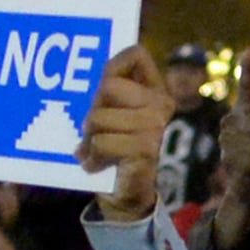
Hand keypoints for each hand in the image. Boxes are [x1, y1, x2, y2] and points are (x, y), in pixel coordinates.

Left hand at [79, 47, 172, 222]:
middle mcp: (161, 104)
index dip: (112, 68)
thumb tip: (92, 66)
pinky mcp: (145, 149)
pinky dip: (92, 157)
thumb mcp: (109, 113)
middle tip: (96, 130)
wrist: (124, 194)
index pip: (135, 55)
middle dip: (93, 111)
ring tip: (95, 150)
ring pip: (99, 117)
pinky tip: (97, 164)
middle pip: (108, 86)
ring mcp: (155, 127)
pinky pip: (102, 142)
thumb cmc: (113, 147)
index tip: (103, 92)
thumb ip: (108, 89)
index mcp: (155, 90)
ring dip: (89, 138)